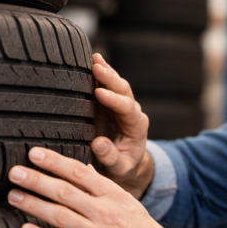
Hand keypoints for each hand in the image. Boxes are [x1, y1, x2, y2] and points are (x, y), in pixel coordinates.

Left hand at [7, 147, 226, 227]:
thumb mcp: (129, 205)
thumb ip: (104, 190)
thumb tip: (80, 170)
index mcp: (115, 196)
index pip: (80, 172)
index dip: (55, 161)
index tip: (34, 153)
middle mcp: (105, 213)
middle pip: (64, 191)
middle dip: (36, 179)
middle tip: (14, 171)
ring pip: (59, 215)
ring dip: (33, 204)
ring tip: (13, 196)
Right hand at [91, 53, 153, 198]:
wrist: (124, 166)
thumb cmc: (122, 168)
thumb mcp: (119, 169)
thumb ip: (111, 158)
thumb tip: (99, 144)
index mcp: (137, 126)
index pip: (128, 108)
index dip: (114, 100)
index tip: (99, 93)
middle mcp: (131, 112)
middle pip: (123, 90)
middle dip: (111, 78)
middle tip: (97, 67)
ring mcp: (119, 105)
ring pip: (115, 84)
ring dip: (105, 71)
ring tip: (93, 58)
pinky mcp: (107, 104)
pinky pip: (104, 85)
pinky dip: (98, 73)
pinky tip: (90, 60)